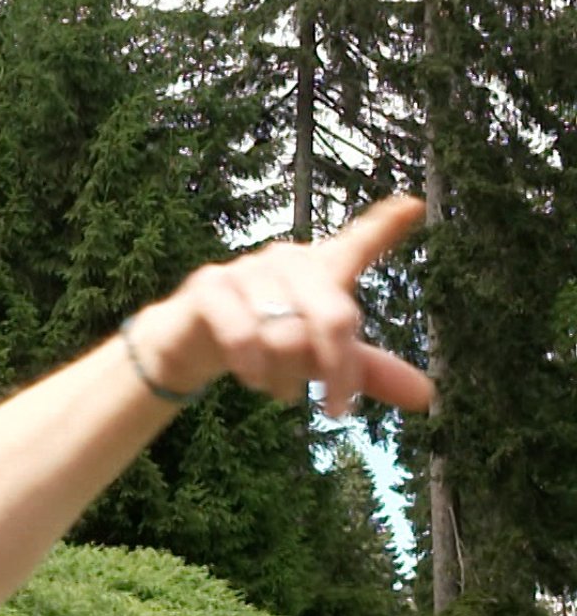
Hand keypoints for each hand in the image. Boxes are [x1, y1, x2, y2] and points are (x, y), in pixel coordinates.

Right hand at [132, 196, 432, 417]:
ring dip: (288, 376)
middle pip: (335, 316)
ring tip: (283, 393)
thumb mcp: (319, 357)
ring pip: (287, 333)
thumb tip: (425, 396)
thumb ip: (368, 372)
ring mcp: (247, 269)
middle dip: (338, 370)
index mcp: (322, 270)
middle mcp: (288, 260)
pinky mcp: (210, 286)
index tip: (414, 205)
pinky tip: (254, 381)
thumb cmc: (267, 339)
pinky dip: (254, 367)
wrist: (190, 342)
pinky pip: (243, 334)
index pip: (358, 244)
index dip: (385, 227)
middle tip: (337, 410)